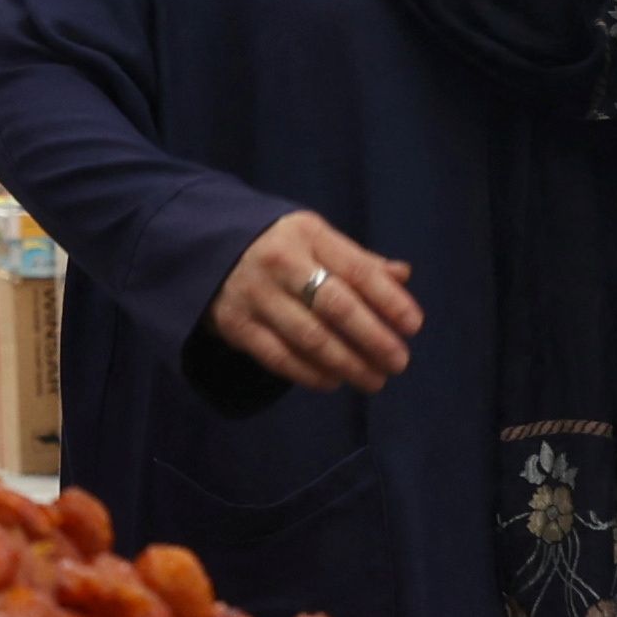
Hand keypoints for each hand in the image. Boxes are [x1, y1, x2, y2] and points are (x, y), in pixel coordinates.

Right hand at [206, 208, 423, 394]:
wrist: (202, 247)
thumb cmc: (277, 246)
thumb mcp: (315, 239)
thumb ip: (357, 261)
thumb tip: (403, 276)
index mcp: (308, 234)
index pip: (357, 270)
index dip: (389, 300)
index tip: (414, 326)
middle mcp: (281, 262)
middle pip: (336, 306)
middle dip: (373, 338)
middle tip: (399, 363)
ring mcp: (255, 295)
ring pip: (309, 337)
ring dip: (347, 364)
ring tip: (373, 380)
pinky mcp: (235, 324)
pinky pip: (279, 357)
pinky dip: (310, 374)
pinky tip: (333, 382)